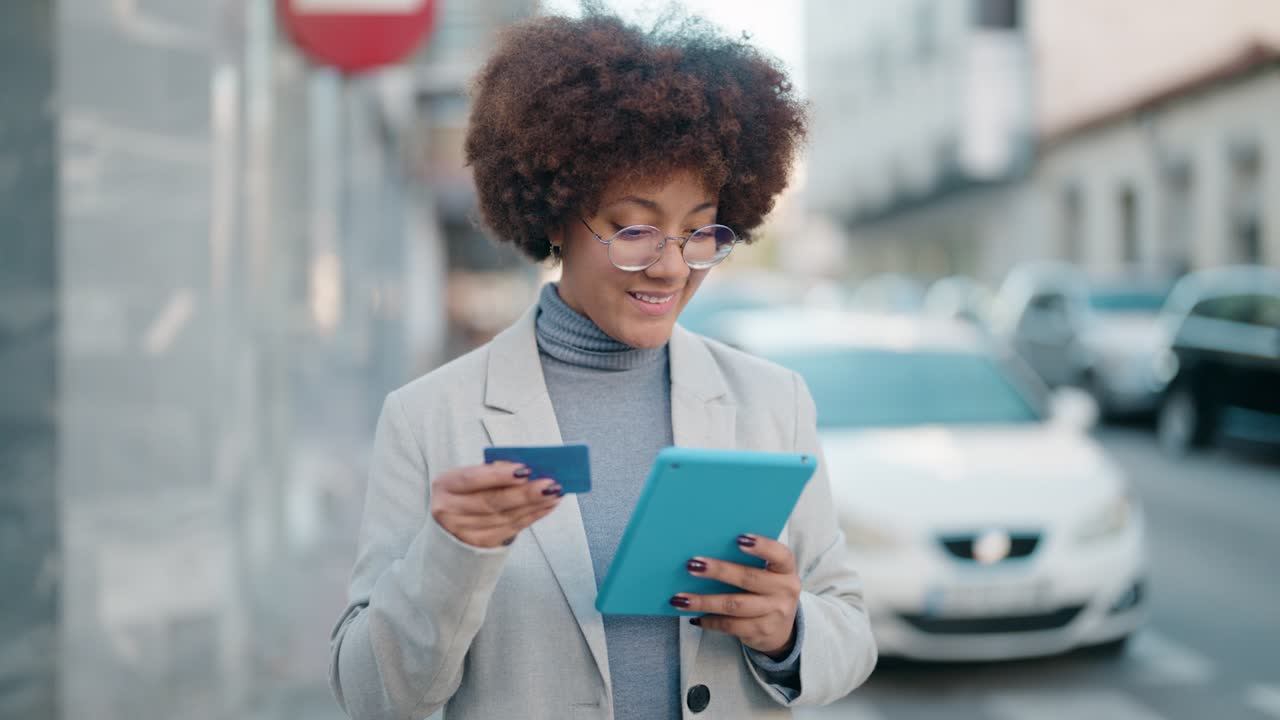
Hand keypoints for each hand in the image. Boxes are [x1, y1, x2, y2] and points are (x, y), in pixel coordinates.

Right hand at [430, 462, 562, 547]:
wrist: (450, 523)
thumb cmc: (466, 492)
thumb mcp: (469, 477)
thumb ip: (493, 471)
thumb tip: (530, 468)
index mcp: (445, 485)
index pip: (472, 479)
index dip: (499, 475)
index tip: (525, 470)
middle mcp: (448, 510)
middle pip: (492, 502)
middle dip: (525, 493)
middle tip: (550, 484)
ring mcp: (463, 532)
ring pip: (505, 517)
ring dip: (534, 505)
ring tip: (555, 493)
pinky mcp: (480, 545)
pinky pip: (511, 529)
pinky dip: (533, 516)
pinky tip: (547, 506)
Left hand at [670, 534, 800, 657]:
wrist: (782, 630)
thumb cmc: (767, 590)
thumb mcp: (769, 574)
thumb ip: (750, 562)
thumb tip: (709, 548)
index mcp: (786, 569)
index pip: (779, 555)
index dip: (761, 546)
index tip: (739, 539)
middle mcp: (784, 590)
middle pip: (748, 579)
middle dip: (718, 571)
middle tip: (692, 565)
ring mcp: (774, 613)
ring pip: (734, 606)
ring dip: (704, 601)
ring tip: (680, 598)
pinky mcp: (760, 632)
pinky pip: (730, 626)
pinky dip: (709, 621)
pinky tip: (694, 617)